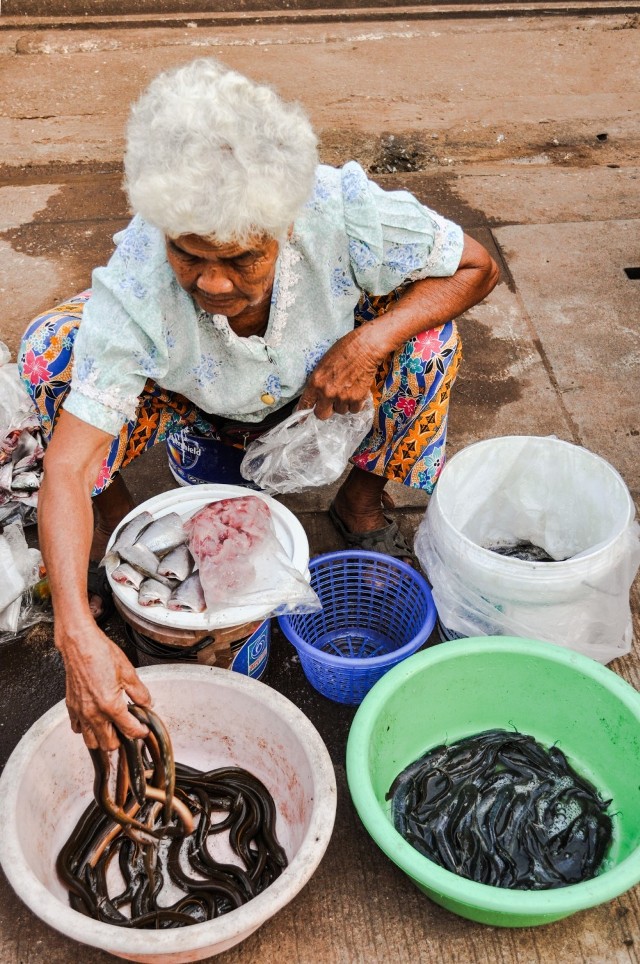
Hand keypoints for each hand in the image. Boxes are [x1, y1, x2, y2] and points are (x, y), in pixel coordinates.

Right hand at [57, 624, 151, 750]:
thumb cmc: (102, 654)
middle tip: (128, 727)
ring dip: (103, 739)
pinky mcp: (71, 707)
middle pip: (110, 744)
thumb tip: (147, 703)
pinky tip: (95, 720)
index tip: (143, 729)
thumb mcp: (128, 672)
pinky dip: (86, 729)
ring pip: (91, 742)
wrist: (80, 644)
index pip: (130, 730)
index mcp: (111, 706)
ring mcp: (81, 712)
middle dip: (122, 739)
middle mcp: (94, 714)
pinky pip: (77, 729)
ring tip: (112, 728)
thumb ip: (140, 692)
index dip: (140, 732)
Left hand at [296, 327, 383, 419]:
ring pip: (340, 411)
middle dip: (326, 410)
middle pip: (322, 415)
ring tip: (348, 389)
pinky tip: (357, 391)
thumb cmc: (345, 350)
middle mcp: (327, 392)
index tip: (302, 419)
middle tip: (331, 402)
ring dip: (343, 404)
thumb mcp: (324, 364)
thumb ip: (319, 381)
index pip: (305, 403)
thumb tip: (316, 395)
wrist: (366, 346)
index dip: (304, 412)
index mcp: (316, 381)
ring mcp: (342, 397)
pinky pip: (354, 409)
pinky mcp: (357, 398)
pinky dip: (356, 403)